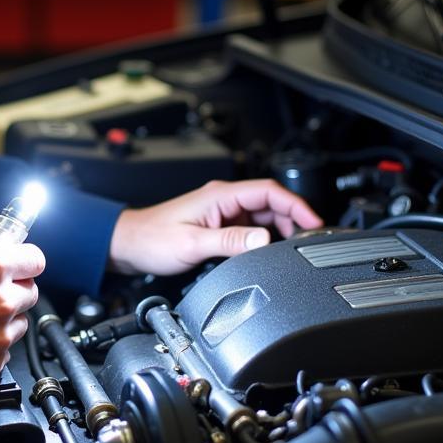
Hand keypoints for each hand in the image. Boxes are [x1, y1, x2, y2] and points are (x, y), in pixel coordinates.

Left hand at [107, 179, 322, 275]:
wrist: (129, 245)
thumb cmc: (152, 240)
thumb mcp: (193, 244)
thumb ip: (230, 242)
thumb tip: (264, 239)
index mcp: (220, 195)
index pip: (268, 190)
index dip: (296, 204)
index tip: (314, 222)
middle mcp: (223, 200)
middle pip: (271, 202)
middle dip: (293, 219)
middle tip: (308, 242)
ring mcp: (222, 212)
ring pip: (263, 215)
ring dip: (280, 229)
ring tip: (293, 250)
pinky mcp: (219, 225)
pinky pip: (251, 227)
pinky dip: (266, 237)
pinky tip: (270, 253)